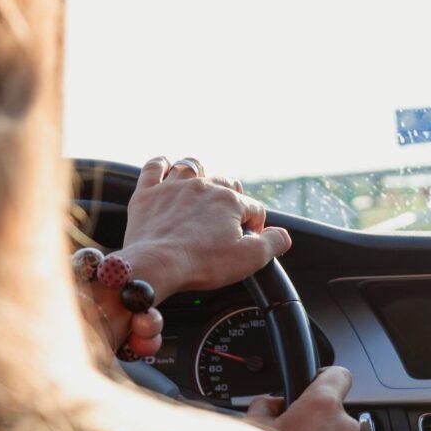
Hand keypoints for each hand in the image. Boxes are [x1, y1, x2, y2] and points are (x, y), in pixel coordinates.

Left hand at [120, 156, 291, 302]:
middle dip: (232, 199)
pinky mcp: (147, 194)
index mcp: (230, 201)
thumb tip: (283, 235)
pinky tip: (166, 168)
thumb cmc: (203, 263)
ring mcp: (173, 187)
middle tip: (228, 221)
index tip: (248, 242)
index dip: (255, 226)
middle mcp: (204, 187)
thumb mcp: (251, 259)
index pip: (254, 208)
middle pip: (226, 183)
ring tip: (202, 189)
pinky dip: (161, 165)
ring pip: (192, 167)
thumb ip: (275, 243)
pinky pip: (154, 167)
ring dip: (201, 175)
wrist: (156, 266)